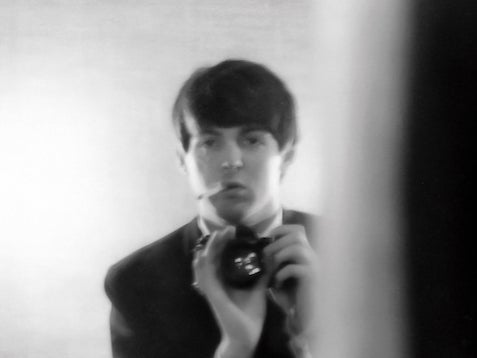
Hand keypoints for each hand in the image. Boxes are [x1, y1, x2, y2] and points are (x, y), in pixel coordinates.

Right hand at [193, 227, 269, 357]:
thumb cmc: (249, 315)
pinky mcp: (212, 295)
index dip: (224, 242)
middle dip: (218, 241)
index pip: (221, 256)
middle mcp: (216, 282)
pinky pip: (203, 276)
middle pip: (211, 256)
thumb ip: (263, 274)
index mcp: (225, 279)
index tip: (234, 231)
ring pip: (204, 262)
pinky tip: (206, 253)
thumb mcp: (258, 289)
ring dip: (210, 248)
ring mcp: (211, 288)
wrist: (246, 337)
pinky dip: (203, 264)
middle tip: (228, 229)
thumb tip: (272, 258)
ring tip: (219, 235)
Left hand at [264, 224, 317, 335]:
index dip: (282, 229)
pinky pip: (296, 268)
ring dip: (279, 255)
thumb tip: (260, 250)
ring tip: (271, 268)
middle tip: (266, 255)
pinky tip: (277, 283)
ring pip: (297, 248)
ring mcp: (314, 267)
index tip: (269, 238)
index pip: (298, 230)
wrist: (306, 317)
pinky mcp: (312, 279)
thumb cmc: (291, 296)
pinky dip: (282, 273)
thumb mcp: (280, 274)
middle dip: (277, 242)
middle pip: (297, 234)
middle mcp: (312, 256)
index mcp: (305, 253)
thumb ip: (275, 260)